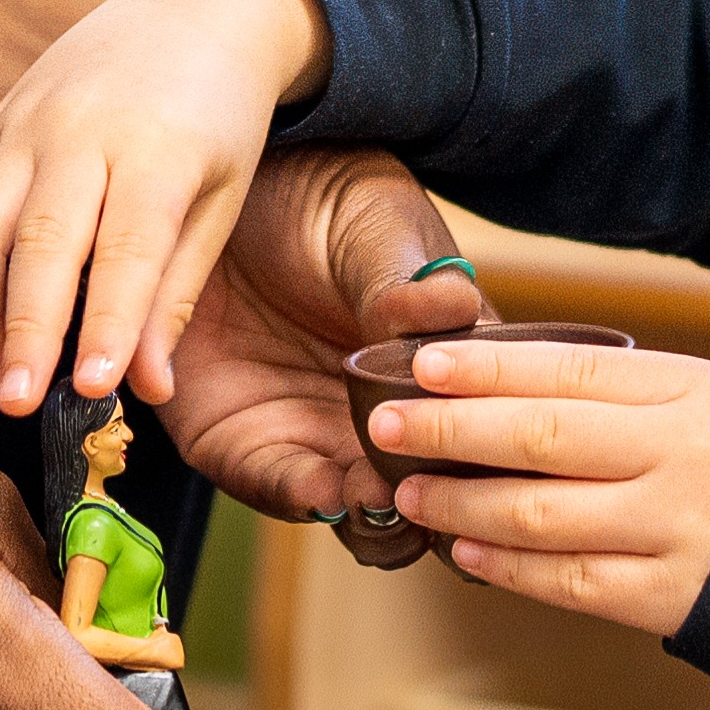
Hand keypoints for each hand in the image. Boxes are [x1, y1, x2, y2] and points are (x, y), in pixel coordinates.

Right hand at [0, 0, 330, 413]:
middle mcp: (82, 128)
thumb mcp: (222, 199)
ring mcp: (28, 121)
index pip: (127, 246)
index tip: (94, 389)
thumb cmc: (219, 117)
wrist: (196, 8)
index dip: (106, 321)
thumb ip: (177, 293)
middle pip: (41, 239)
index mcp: (158, 146)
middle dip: (24, 329)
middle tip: (18, 404)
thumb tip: (145, 388)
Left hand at [146, 150, 490, 553]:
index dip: (492, 452)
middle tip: (428, 485)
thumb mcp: (374, 227)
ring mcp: (320, 435)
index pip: (486, 430)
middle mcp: (388, 415)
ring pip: (365, 514)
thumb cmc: (319, 202)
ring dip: (374, 514)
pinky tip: (320, 489)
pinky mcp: (248, 444)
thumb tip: (451, 313)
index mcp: (441, 366)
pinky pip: (282, 491)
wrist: (218, 195)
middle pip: (434, 492)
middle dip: (436, 503)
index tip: (485, 450)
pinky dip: (304, 500)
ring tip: (372, 490)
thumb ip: (406, 283)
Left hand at [371, 335, 709, 639]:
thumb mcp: (704, 398)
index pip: (570, 368)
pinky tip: (465, 548)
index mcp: (688, 390)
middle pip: (545, 436)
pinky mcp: (669, 598)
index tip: (421, 362)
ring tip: (411, 491)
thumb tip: (498, 375)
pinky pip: (571, 581)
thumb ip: (618, 390)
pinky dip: (509, 566)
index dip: (488, 366)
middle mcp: (680, 456)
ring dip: (465, 503)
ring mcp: (675, 530)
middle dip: (454, 428)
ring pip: (545, 514)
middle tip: (386, 422)